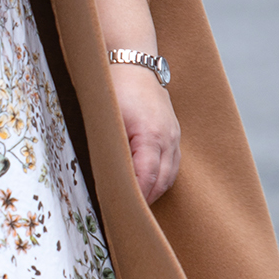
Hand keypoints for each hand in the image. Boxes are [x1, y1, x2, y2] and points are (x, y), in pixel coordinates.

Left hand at [110, 65, 180, 204]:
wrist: (131, 61)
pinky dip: (158, 178)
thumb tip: (104, 179)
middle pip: (160, 182)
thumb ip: (110, 151)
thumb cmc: (114, 88)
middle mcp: (169, 138)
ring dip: (152, 192)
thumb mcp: (107, 120)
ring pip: (168, 176)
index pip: (146, 178)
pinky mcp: (173, 134)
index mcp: (152, 135)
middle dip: (144, 201)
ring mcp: (174, 136)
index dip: (134, 198)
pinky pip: (170, 165)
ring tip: (132, 206)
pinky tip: (143, 186)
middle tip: (123, 216)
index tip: (119, 213)